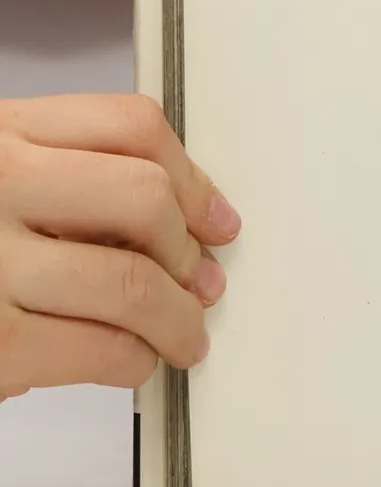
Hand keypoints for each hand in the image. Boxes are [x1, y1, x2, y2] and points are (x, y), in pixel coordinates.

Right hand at [0, 95, 239, 400]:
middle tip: (201, 282)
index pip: (128, 125)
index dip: (191, 177)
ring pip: (133, 282)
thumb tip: (180, 224)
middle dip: (188, 250)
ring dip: (179, 320)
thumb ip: (60, 183)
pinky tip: (129, 361)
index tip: (214, 216)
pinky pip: (101, 349)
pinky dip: (134, 361)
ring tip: (183, 336)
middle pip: (143, 198)